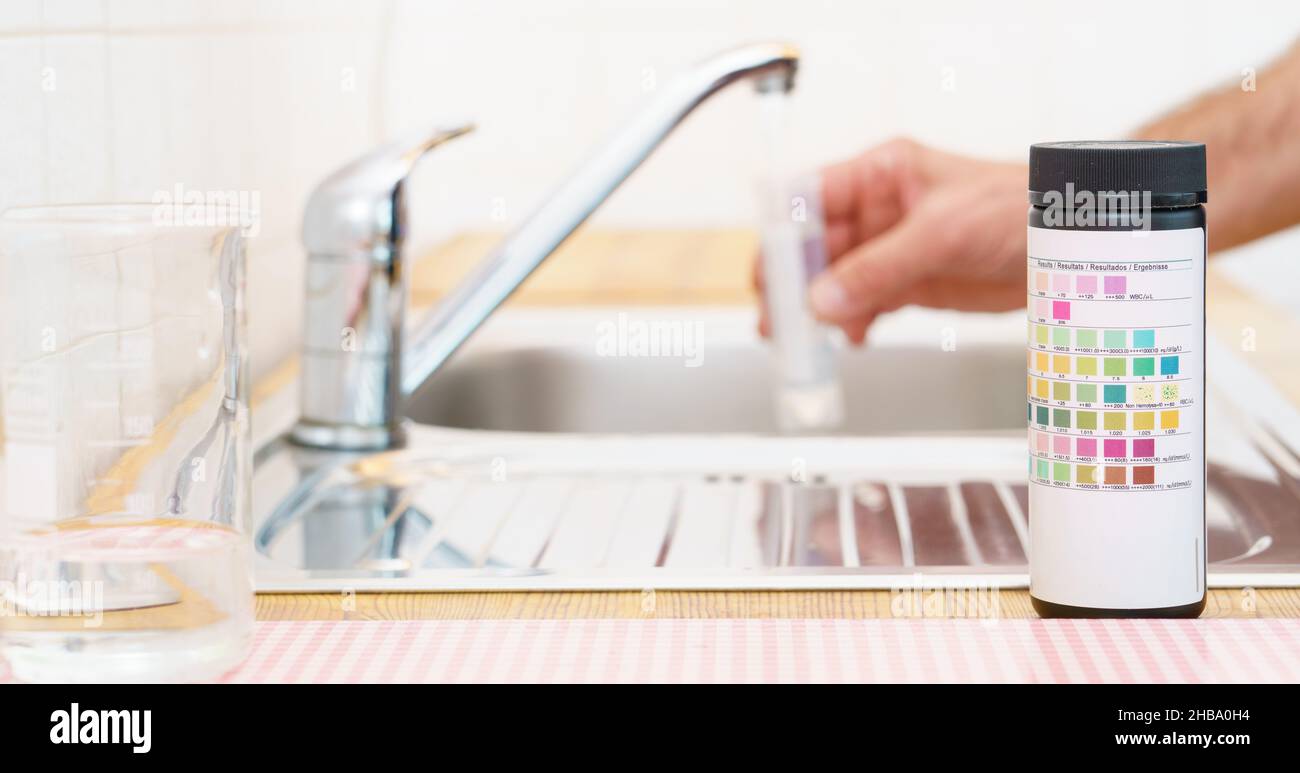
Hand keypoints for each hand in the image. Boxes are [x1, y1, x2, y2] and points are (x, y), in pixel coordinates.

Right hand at [756, 138, 1027, 343]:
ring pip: (835, 281)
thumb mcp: (941, 232)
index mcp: (879, 174)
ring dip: (819, 310)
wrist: (1071, 243)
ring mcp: (892, 249)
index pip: (809, 199)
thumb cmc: (1020, 208)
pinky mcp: (911, 284)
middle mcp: (878, 210)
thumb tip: (824, 301)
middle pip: (815, 247)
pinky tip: (852, 339)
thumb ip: (878, 269)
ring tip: (805, 340)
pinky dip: (852, 325)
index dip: (782, 233)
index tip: (767, 272)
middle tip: (777, 319)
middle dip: (794, 283)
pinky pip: (865, 305)